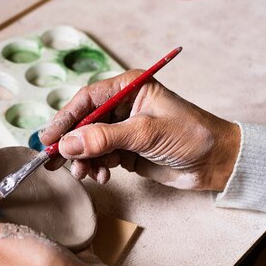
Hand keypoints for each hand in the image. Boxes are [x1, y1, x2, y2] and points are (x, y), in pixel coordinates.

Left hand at [0, 155, 124, 265]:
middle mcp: (20, 249)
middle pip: (11, 211)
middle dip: (9, 185)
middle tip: (12, 160)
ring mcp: (47, 248)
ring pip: (38, 216)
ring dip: (37, 196)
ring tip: (39, 170)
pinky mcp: (72, 246)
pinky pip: (66, 222)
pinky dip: (64, 207)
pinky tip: (65, 192)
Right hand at [39, 70, 239, 190]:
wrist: (216, 162)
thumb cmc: (191, 135)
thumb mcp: (146, 134)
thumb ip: (105, 138)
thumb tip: (68, 144)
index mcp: (129, 88)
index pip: (87, 99)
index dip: (65, 118)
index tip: (49, 139)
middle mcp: (122, 106)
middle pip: (83, 122)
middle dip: (70, 143)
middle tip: (53, 161)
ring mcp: (123, 129)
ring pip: (89, 143)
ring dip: (84, 160)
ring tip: (86, 175)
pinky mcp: (126, 150)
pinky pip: (100, 158)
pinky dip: (97, 168)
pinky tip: (103, 177)